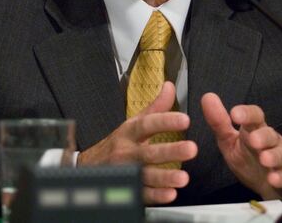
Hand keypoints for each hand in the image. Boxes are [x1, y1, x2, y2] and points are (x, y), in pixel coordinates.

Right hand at [78, 82, 197, 203]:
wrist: (90, 167)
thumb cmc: (117, 143)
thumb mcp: (133, 123)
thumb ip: (155, 107)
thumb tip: (170, 86)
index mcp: (128, 132)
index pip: (147, 124)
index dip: (165, 121)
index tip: (184, 120)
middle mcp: (126, 152)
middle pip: (148, 152)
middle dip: (170, 151)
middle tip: (191, 149)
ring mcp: (126, 172)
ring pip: (146, 175)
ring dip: (165, 177)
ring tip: (183, 177)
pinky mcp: (128, 189)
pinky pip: (142, 194)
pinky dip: (156, 195)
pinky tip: (170, 194)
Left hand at [201, 92, 281, 203]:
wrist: (270, 185)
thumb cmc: (248, 159)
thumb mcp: (229, 141)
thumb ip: (219, 122)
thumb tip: (207, 97)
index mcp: (255, 130)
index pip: (255, 117)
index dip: (247, 114)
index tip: (234, 113)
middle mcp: (271, 142)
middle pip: (269, 134)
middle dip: (262, 136)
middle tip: (253, 139)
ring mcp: (280, 160)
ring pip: (280, 154)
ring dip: (273, 156)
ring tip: (264, 159)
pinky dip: (281, 178)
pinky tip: (274, 179)